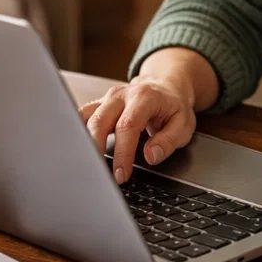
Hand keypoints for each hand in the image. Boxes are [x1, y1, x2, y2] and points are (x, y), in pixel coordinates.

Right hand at [79, 74, 197, 184]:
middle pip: (100, 121)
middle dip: (98, 150)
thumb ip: (168, 141)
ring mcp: (107, 98)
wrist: (166, 86)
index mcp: (144, 97)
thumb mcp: (183, 125)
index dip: (123, 153)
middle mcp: (122, 95)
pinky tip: (80, 149)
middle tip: (102, 175)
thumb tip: (151, 156)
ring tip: (89, 165)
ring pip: (86, 119)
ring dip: (85, 143)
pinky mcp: (99, 104)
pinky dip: (78, 132)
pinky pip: (82, 116)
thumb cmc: (173, 106)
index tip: (122, 174)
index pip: (128, 126)